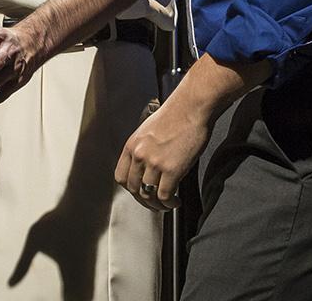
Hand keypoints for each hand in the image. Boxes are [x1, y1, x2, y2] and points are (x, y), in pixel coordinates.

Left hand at [114, 95, 208, 210]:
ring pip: (148, 195)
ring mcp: (154, 163)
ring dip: (158, 205)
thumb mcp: (148, 131)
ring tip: (168, 204)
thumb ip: (144, 150)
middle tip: (154, 203)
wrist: (191, 108)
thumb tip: (147, 168)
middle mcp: (139, 155)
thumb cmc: (175, 115)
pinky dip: (170, 203)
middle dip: (144, 200)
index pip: (120, 176)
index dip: (130, 189)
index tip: (139, 192)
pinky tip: (176, 201)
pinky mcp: (171, 169)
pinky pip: (165, 195)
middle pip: (133, 189)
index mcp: (132, 145)